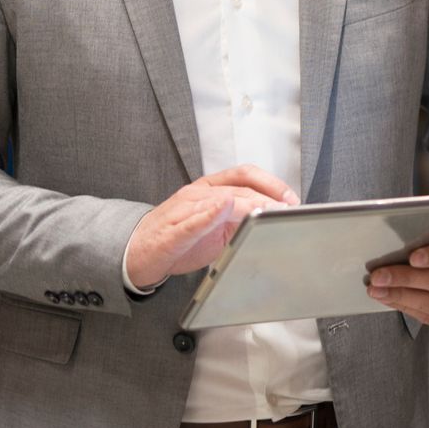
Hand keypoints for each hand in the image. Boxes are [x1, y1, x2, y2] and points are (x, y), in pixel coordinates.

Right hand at [126, 165, 298, 289]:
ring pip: (219, 200)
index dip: (270, 183)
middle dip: (265, 197)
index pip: (244, 175)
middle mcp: (198, 193)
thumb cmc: (178, 238)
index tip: (290, 198)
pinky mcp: (171, 230)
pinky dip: (209, 214)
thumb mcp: (215, 227)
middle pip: (237, 188)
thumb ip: (238, 219)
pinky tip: (223, 209)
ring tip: (268, 211)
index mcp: (209, 188)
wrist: (137, 252)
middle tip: (286, 209)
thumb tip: (272, 219)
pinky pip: (191, 221)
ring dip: (247, 205)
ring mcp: (183, 209)